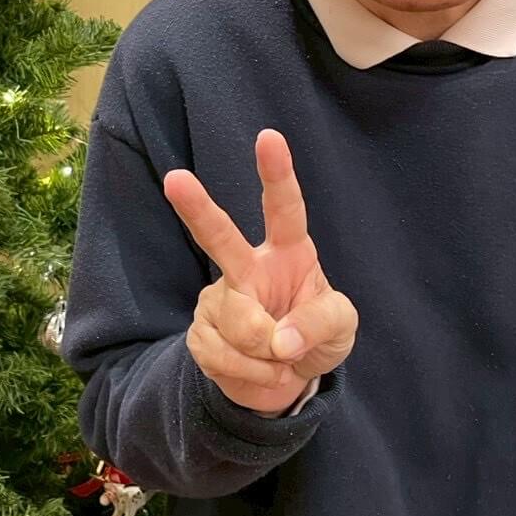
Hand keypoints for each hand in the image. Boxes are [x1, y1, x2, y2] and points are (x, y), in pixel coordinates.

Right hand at [163, 128, 356, 413]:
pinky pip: (223, 357)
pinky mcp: (200, 333)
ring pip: (239, 325)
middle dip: (196, 208)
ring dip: (269, 355)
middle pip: (220, 236)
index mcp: (288, 251)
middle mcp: (247, 266)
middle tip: (175, 180)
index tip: (269, 137)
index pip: (284, 208)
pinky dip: (252, 375)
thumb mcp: (340, 326)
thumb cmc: (316, 332)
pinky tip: (260, 369)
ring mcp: (218, 298)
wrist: (287, 378)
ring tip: (280, 358)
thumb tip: (278, 340)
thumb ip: (318, 324)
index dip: (277, 173)